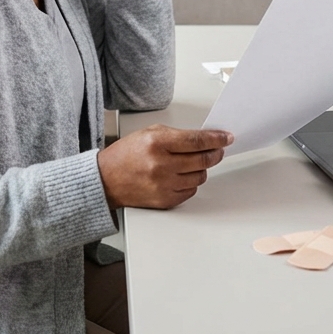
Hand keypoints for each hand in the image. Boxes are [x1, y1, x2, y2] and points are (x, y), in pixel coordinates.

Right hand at [96, 124, 233, 208]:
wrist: (106, 180)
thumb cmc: (126, 155)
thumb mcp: (149, 133)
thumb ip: (177, 135)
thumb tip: (204, 139)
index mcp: (157, 143)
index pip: (196, 141)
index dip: (216, 139)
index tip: (226, 138)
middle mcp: (161, 165)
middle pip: (203, 160)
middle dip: (215, 153)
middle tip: (218, 150)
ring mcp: (163, 185)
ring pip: (200, 176)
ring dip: (202, 168)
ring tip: (193, 162)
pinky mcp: (165, 200)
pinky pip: (191, 191)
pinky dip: (191, 183)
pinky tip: (182, 175)